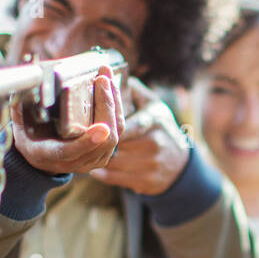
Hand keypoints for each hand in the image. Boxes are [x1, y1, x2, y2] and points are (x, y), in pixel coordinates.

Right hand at [11, 66, 120, 174]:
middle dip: (106, 107)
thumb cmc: (32, 140)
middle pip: (103, 140)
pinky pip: (118, 131)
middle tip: (102, 79)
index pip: (72, 151)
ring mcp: (93, 160)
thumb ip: (21, 110)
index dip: (88, 141)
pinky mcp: (104, 153)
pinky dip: (116, 108)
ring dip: (113, 102)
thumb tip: (24, 88)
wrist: (44, 161)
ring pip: (114, 134)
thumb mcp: (21, 127)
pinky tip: (111, 88)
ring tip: (108, 76)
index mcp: (52, 156)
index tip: (102, 128)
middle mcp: (76, 162)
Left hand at [88, 77, 189, 194]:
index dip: (105, 120)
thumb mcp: (155, 107)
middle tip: (78, 135)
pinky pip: (112, 177)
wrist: (181, 166)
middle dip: (96, 139)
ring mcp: (149, 165)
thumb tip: (112, 74)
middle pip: (114, 142)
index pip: (125, 122)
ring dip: (95, 156)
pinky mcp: (144, 182)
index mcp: (154, 122)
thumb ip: (134, 91)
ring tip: (83, 149)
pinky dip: (100, 172)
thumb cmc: (162, 131)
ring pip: (111, 161)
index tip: (88, 118)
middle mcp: (153, 143)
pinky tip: (93, 164)